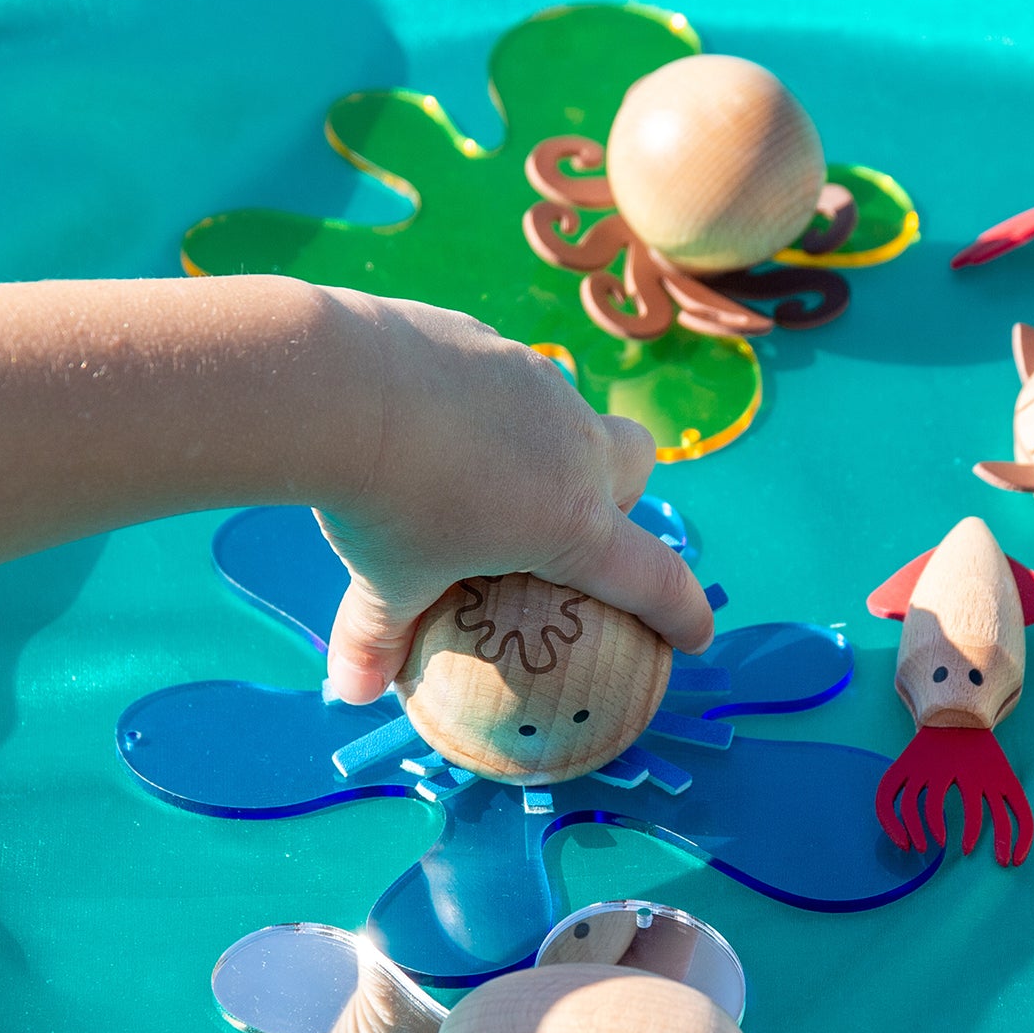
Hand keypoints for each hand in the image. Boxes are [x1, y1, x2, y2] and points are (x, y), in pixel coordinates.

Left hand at [316, 292, 714, 703]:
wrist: (338, 384)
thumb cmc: (381, 502)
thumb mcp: (383, 583)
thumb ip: (375, 638)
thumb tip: (352, 690)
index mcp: (572, 522)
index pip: (655, 578)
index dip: (682, 612)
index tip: (695, 638)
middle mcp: (575, 447)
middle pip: (637, 465)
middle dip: (621, 495)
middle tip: (562, 525)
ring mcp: (538, 384)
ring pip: (568, 414)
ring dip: (541, 446)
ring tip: (473, 469)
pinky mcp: (489, 342)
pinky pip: (503, 378)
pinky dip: (481, 406)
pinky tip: (426, 419)